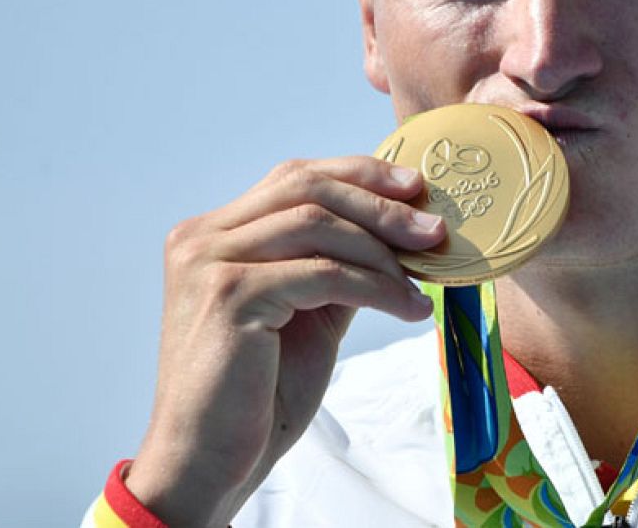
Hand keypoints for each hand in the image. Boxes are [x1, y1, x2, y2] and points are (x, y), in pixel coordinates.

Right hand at [123, 157, 443, 526]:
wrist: (209, 462)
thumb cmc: (256, 395)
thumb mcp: (304, 315)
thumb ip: (335, 269)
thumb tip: (400, 238)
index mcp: (214, 234)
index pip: (295, 178)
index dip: (359, 175)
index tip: (415, 188)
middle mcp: (203, 237)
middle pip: (307, 188)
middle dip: (380, 203)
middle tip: (434, 229)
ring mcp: (210, 262)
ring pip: (318, 224)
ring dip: (383, 249)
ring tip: (425, 278)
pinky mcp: (230, 295)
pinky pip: (323, 273)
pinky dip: (376, 287)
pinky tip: (408, 309)